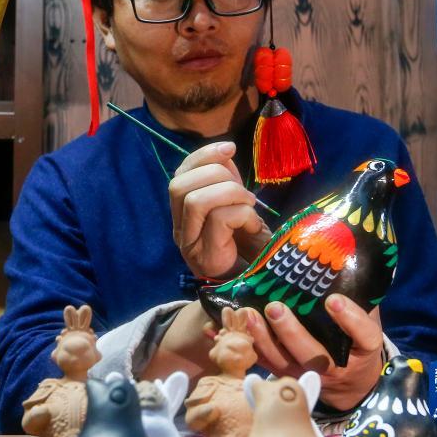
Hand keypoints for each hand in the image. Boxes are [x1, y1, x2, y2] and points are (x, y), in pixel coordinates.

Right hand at [169, 141, 269, 278]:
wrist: (257, 289)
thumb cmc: (249, 246)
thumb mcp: (236, 205)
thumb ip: (227, 182)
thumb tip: (226, 151)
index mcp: (183, 212)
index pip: (179, 174)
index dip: (203, 155)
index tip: (231, 148)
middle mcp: (180, 227)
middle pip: (179, 185)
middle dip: (216, 175)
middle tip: (244, 192)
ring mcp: (190, 244)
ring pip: (195, 201)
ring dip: (231, 194)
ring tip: (250, 206)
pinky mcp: (205, 258)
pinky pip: (219, 220)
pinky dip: (243, 215)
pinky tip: (253, 227)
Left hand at [243, 294, 383, 410]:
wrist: (351, 381)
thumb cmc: (356, 340)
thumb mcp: (367, 319)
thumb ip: (358, 298)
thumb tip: (345, 261)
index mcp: (364, 349)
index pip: (364, 336)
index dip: (350, 319)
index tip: (334, 299)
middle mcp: (336, 367)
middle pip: (314, 355)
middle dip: (291, 332)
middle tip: (275, 307)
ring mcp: (309, 374)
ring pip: (284, 362)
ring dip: (264, 339)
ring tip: (250, 314)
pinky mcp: (288, 375)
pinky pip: (267, 364)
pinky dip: (252, 346)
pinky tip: (239, 327)